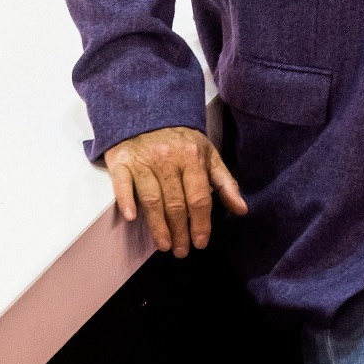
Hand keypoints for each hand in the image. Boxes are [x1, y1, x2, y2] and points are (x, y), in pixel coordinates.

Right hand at [104, 126, 248, 257]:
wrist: (147, 112)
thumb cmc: (180, 140)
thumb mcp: (208, 155)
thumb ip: (225, 183)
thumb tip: (241, 210)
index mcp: (192, 158)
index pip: (199, 198)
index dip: (201, 223)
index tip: (200, 243)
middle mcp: (167, 159)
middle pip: (176, 203)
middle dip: (180, 231)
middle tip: (181, 251)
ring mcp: (143, 160)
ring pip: (152, 199)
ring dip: (158, 226)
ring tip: (164, 245)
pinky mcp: (121, 160)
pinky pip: (123, 183)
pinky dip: (126, 200)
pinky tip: (132, 217)